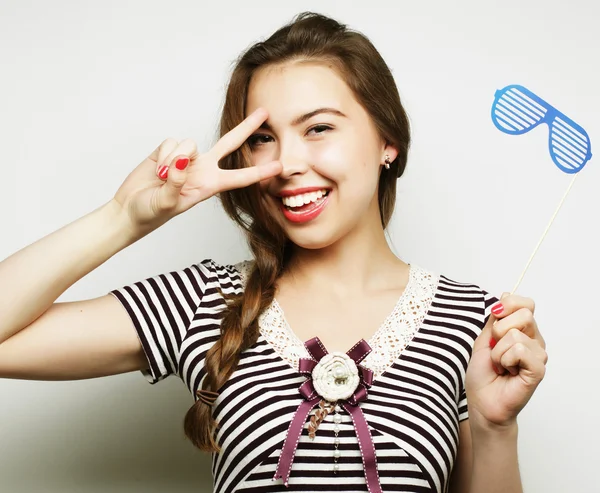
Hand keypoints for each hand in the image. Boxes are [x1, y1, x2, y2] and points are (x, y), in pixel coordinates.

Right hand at [113, 108, 281, 236]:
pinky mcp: (168, 150)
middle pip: (229, 143)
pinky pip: (171, 141)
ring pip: (189, 143)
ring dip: (173, 159)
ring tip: (162, 178)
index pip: (239, 177)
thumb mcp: (166, 204)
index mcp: (209, 185)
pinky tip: (155, 168)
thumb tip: (182, 160)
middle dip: (246, 127)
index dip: (259, 171)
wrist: (128, 209)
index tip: (279, 167)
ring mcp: (186, 158)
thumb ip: (175, 184)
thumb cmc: (150, 213)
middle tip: (264, 112)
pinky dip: (161, 155)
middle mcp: (203, 169)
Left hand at [465, 292, 547, 430]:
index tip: (494, 317)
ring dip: (498, 351)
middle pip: (524, 314)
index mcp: (522, 331)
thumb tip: (506, 294)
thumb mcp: (483, 339)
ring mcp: (538, 355)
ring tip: (500, 365)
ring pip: (516, 334)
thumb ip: (495, 318)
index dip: (507, 305)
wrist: (482, 402)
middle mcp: (534, 340)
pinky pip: (520, 350)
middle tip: (495, 350)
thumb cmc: (483, 374)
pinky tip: (508, 372)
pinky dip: (505, 360)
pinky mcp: (538, 369)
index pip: (525, 304)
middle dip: (499, 330)